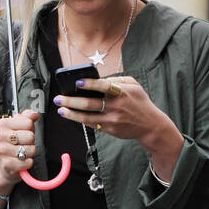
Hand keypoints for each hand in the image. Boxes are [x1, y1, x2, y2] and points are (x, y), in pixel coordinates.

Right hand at [0, 109, 40, 187]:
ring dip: (30, 153)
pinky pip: (28, 162)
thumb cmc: (13, 144)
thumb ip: (27, 118)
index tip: (22, 133)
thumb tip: (34, 114)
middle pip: (30, 136)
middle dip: (31, 142)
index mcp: (2, 124)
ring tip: (22, 153)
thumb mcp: (19, 128)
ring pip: (30, 149)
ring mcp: (2, 151)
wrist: (5, 165)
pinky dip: (28, 162)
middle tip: (23, 144)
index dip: (30, 129)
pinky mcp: (7, 164)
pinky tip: (22, 161)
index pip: (28, 122)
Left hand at [54, 76, 176, 148]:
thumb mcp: (133, 85)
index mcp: (122, 92)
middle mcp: (116, 106)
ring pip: (87, 117)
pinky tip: (73, 115)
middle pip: (90, 104)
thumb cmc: (139, 102)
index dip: (90, 84)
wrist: (150, 125)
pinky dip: (81, 120)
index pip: (104, 86)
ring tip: (61, 110)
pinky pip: (92, 124)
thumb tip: (98, 79)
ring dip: (71, 114)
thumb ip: (117, 80)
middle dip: (71, 101)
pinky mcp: (110, 129)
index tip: (77, 82)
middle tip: (58, 98)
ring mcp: (112, 119)